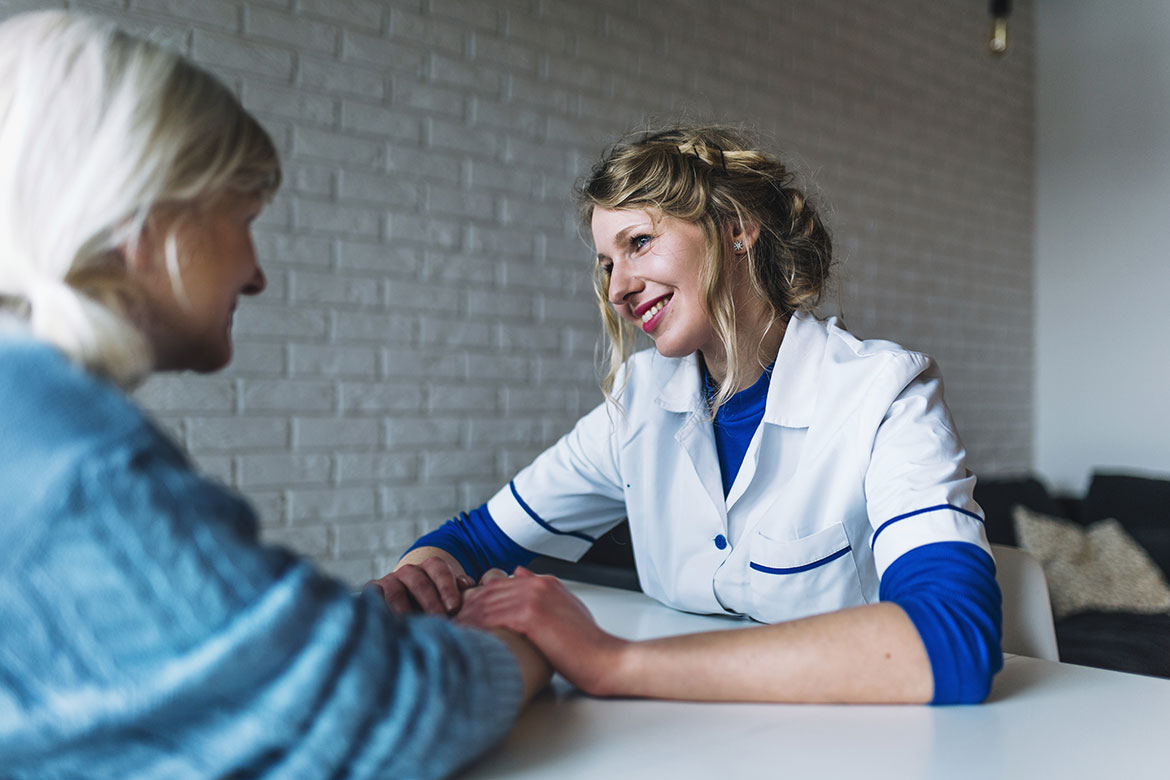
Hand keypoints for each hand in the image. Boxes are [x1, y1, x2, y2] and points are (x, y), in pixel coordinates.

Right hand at [368, 553, 474, 614]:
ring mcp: (390, 580)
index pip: (438, 568)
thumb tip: (467, 585)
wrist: (406, 606)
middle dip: (430, 600)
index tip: (454, 607)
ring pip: (395, 590)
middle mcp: (409, 571)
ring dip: (404, 607)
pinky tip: (389, 623)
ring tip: (412, 624)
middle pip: (419, 580)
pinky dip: (380, 607)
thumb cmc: (436, 603)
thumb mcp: (449, 596)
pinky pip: (373, 596)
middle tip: (439, 619)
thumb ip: (461, 589)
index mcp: (430, 568)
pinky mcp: (373, 591)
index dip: (446, 586)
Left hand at [455, 567, 628, 694]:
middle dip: (465, 608)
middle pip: (488, 591)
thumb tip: (518, 573)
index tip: (462, 617)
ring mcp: (534, 596)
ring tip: (449, 632)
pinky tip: (463, 636)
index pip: (498, 584)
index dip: (476, 600)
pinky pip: (492, 616)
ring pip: (486, 602)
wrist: (604, 659)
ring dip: (464, 618)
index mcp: (545, 582)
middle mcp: (537, 584)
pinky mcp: (531, 614)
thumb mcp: (566, 610)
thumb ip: (543, 593)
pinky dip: (474, 626)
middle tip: (448, 625)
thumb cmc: (586, 644)